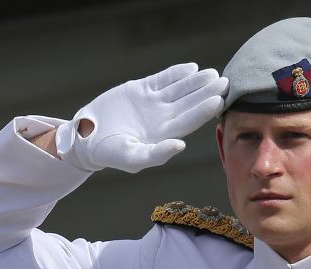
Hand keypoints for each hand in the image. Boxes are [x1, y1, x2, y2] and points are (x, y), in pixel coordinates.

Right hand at [56, 63, 227, 172]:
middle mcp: (163, 118)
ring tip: (212, 73)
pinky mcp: (142, 90)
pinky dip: (176, 73)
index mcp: (164, 134)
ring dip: (196, 81)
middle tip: (224, 81)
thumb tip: (181, 145)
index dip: (204, 109)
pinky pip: (163, 79)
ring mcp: (154, 103)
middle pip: (190, 103)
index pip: (189, 120)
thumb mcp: (132, 157)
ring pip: (179, 89)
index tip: (218, 99)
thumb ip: (157, 154)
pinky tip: (191, 68)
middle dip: (206, 92)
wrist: (86, 136)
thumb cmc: (110, 152)